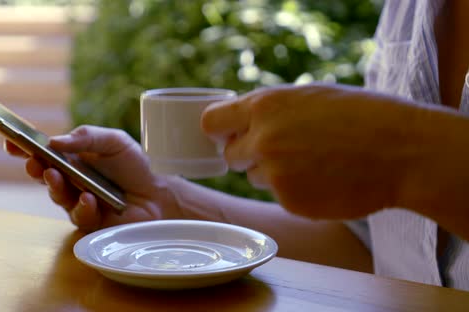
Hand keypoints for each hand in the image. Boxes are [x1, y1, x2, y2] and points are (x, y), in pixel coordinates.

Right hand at [5, 125, 181, 231]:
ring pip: (57, 196)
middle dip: (34, 168)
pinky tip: (89, 198)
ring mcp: (77, 201)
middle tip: (34, 162)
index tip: (10, 142)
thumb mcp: (114, 141)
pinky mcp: (89, 221)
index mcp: (72, 158)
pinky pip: (79, 215)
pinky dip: (82, 206)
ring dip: (54, 186)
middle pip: (43, 175)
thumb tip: (55, 141)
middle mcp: (70, 180)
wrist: (158, 195)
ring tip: (55, 174)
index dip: (24, 148)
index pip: (42, 152)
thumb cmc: (135, 166)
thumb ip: (87, 137)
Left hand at [201, 83, 417, 219]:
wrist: (402, 152)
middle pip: (230, 156)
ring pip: (254, 177)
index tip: (228, 135)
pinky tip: (323, 179)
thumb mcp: (308, 96)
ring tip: (312, 162)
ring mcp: (275, 174)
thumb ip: (269, 110)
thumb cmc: (361, 116)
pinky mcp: (290, 202)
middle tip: (281, 150)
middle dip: (248, 154)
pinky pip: (279, 196)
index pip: (211, 122)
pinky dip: (294, 191)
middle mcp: (262, 140)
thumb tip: (238, 124)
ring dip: (272, 173)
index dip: (220, 131)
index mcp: (265, 106)